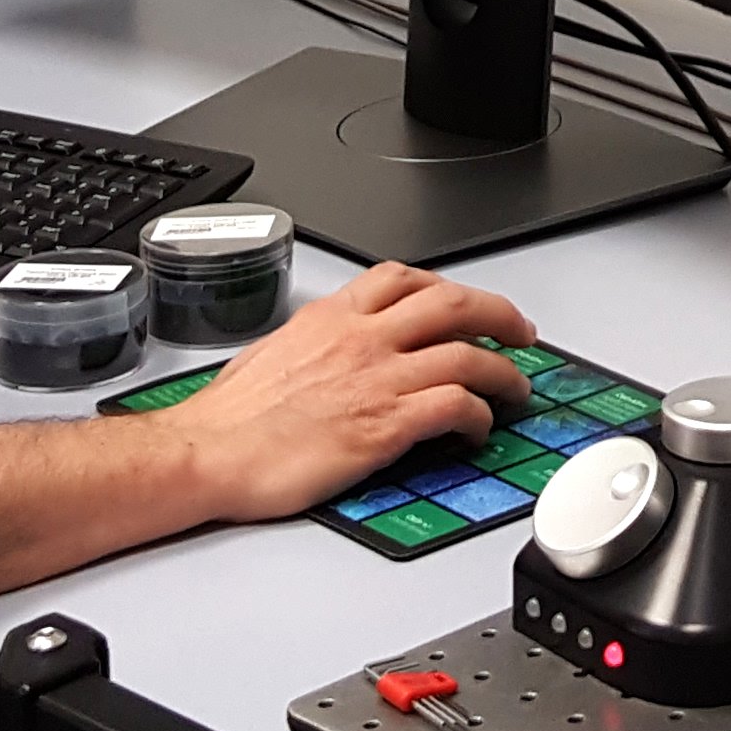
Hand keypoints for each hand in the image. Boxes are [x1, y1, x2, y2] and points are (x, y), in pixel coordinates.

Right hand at [153, 263, 535, 523]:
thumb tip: (328, 351)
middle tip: (520, 331)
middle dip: (499, 313)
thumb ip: (314, 342)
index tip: (463, 300)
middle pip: (452, 303)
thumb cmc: (229, 418)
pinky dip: (478, 414)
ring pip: (467, 354)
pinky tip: (480, 428)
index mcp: (332, 317)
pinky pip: (454, 406)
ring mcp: (377, 378)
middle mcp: (361, 338)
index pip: (402, 278)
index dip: (445, 286)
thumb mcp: (273, 353)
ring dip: (504, 371)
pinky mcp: (385, 425)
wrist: (210, 452)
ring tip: (516, 388)